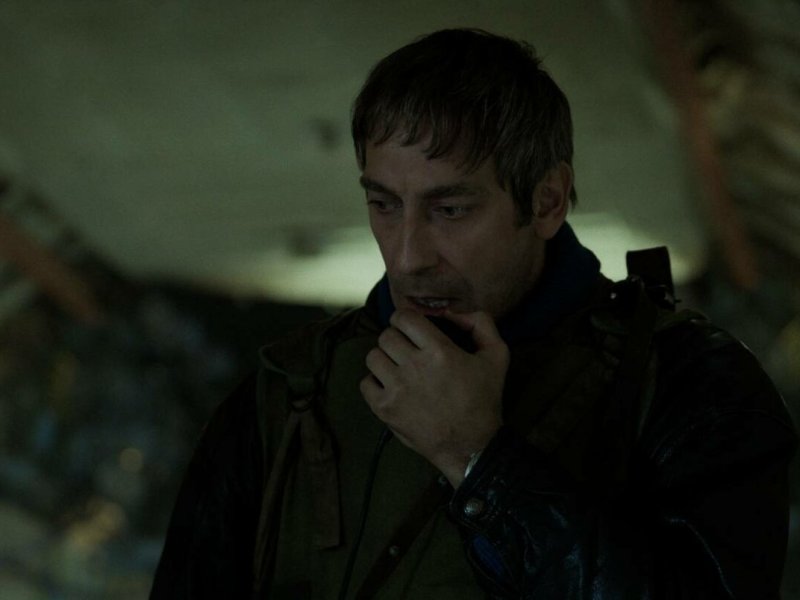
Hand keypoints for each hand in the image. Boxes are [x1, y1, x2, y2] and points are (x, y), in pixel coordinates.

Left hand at [360, 309, 508, 487]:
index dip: (406, 319)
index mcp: (439, 350)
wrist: (471, 445)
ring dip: (384, 359)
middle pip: (385, 336)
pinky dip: (375, 383)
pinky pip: (365, 383)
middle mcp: (414, 366)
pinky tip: (392, 387)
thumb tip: (453, 312)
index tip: (412, 329)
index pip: (404, 317)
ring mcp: (396, 389)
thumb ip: (481, 323)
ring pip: (372, 357)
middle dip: (396, 339)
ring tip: (398, 368)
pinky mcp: (385, 409)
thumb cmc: (484, 400)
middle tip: (407, 350)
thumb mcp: (497, 355)